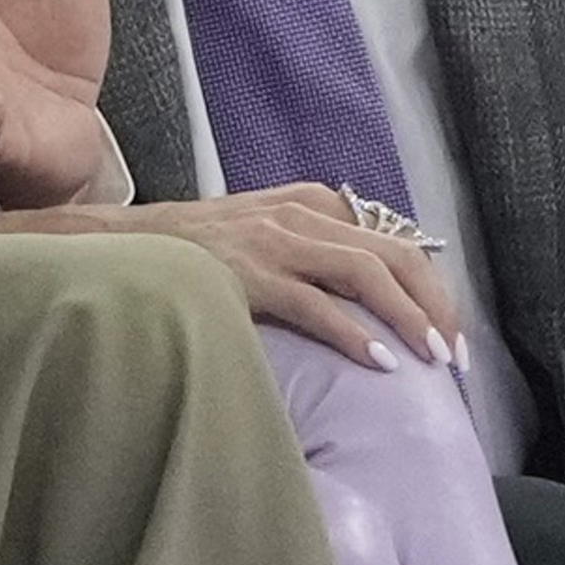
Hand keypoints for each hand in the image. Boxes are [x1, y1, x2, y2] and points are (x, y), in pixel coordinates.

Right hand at [3, 186, 464, 370]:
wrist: (111, 249)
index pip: (390, 236)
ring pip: (364, 269)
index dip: (429, 284)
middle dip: (434, 302)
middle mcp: (294, 213)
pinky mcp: (244, 273)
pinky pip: (313, 303)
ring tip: (430, 358)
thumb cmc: (185, 257)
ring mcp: (268, 239)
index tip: (448, 329)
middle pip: (392, 250)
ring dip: (407, 316)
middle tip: (453, 352)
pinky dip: (353, 333)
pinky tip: (376, 363)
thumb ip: (304, 253)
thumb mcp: (254, 238)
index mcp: (303, 202)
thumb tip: (364, 302)